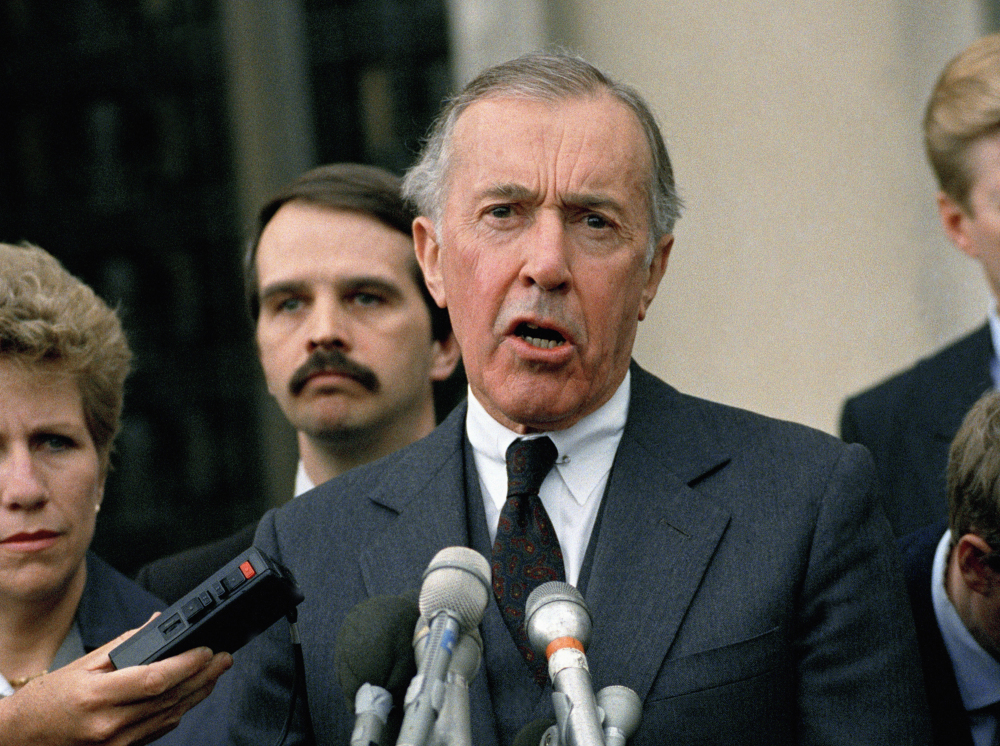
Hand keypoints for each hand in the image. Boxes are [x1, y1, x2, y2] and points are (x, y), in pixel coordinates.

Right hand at [0, 617, 232, 745]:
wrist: (21, 738)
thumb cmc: (49, 699)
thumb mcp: (82, 664)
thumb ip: (125, 644)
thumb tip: (158, 623)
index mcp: (97, 697)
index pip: (155, 679)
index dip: (187, 665)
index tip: (207, 650)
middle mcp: (109, 724)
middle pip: (170, 698)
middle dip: (204, 676)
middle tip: (224, 658)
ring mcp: (116, 743)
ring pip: (170, 716)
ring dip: (198, 693)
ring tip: (216, 672)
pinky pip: (159, 730)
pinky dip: (179, 710)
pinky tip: (193, 694)